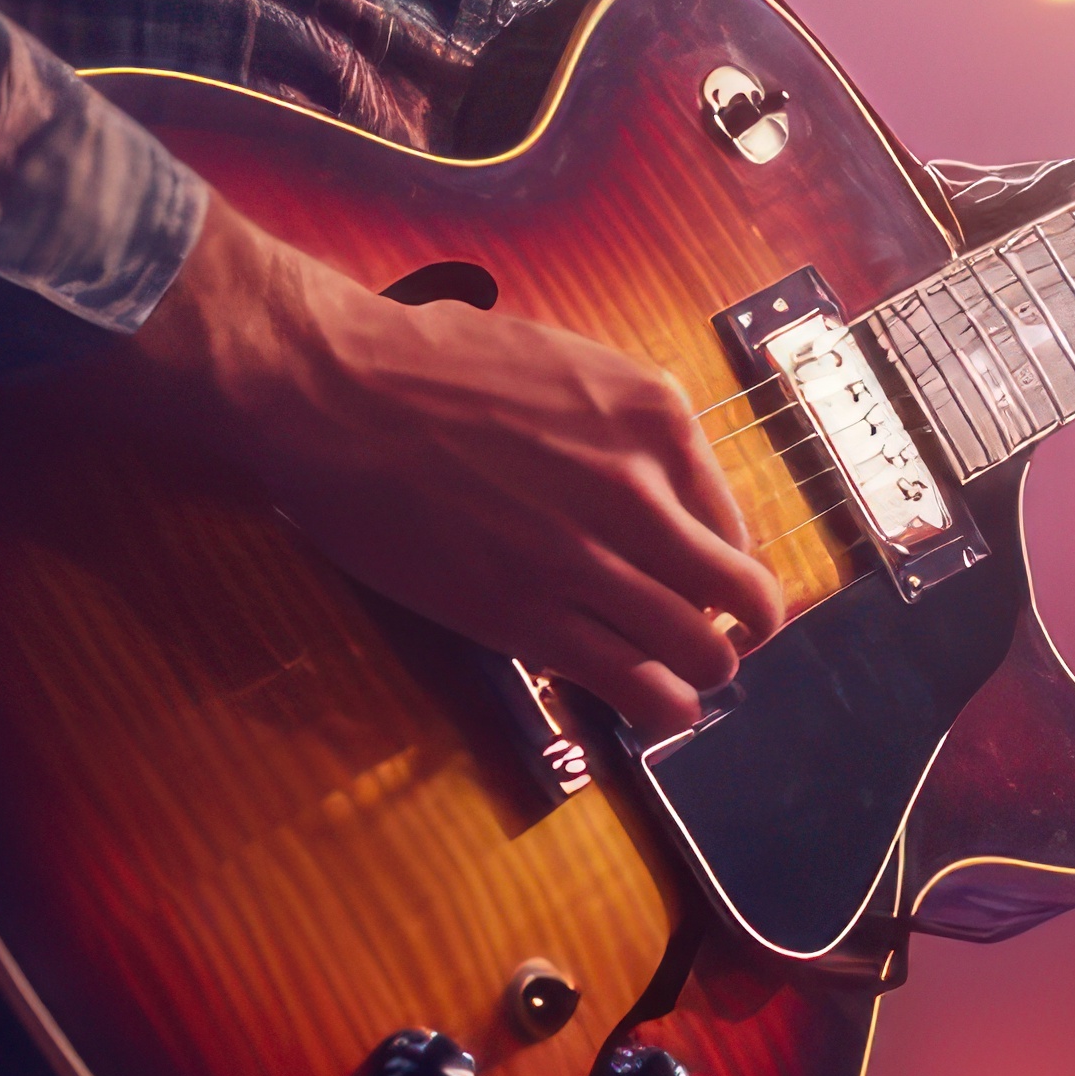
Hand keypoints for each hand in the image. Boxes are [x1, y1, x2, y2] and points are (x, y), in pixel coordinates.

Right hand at [105, 205, 781, 734]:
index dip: (723, 565)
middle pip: (741, 594)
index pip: (735, 522)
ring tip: (683, 680)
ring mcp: (587, 557)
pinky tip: (654, 708)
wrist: (333, 393)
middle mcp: (640, 488)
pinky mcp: (529, 616)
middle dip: (739, 630)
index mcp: (657, 418)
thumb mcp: (565, 367)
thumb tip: (659, 490)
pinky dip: (661, 708)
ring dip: (703, 675)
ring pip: (703, 652)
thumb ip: (624, 430)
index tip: (702, 583)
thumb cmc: (430, 369)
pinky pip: (636, 684)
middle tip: (715, 640)